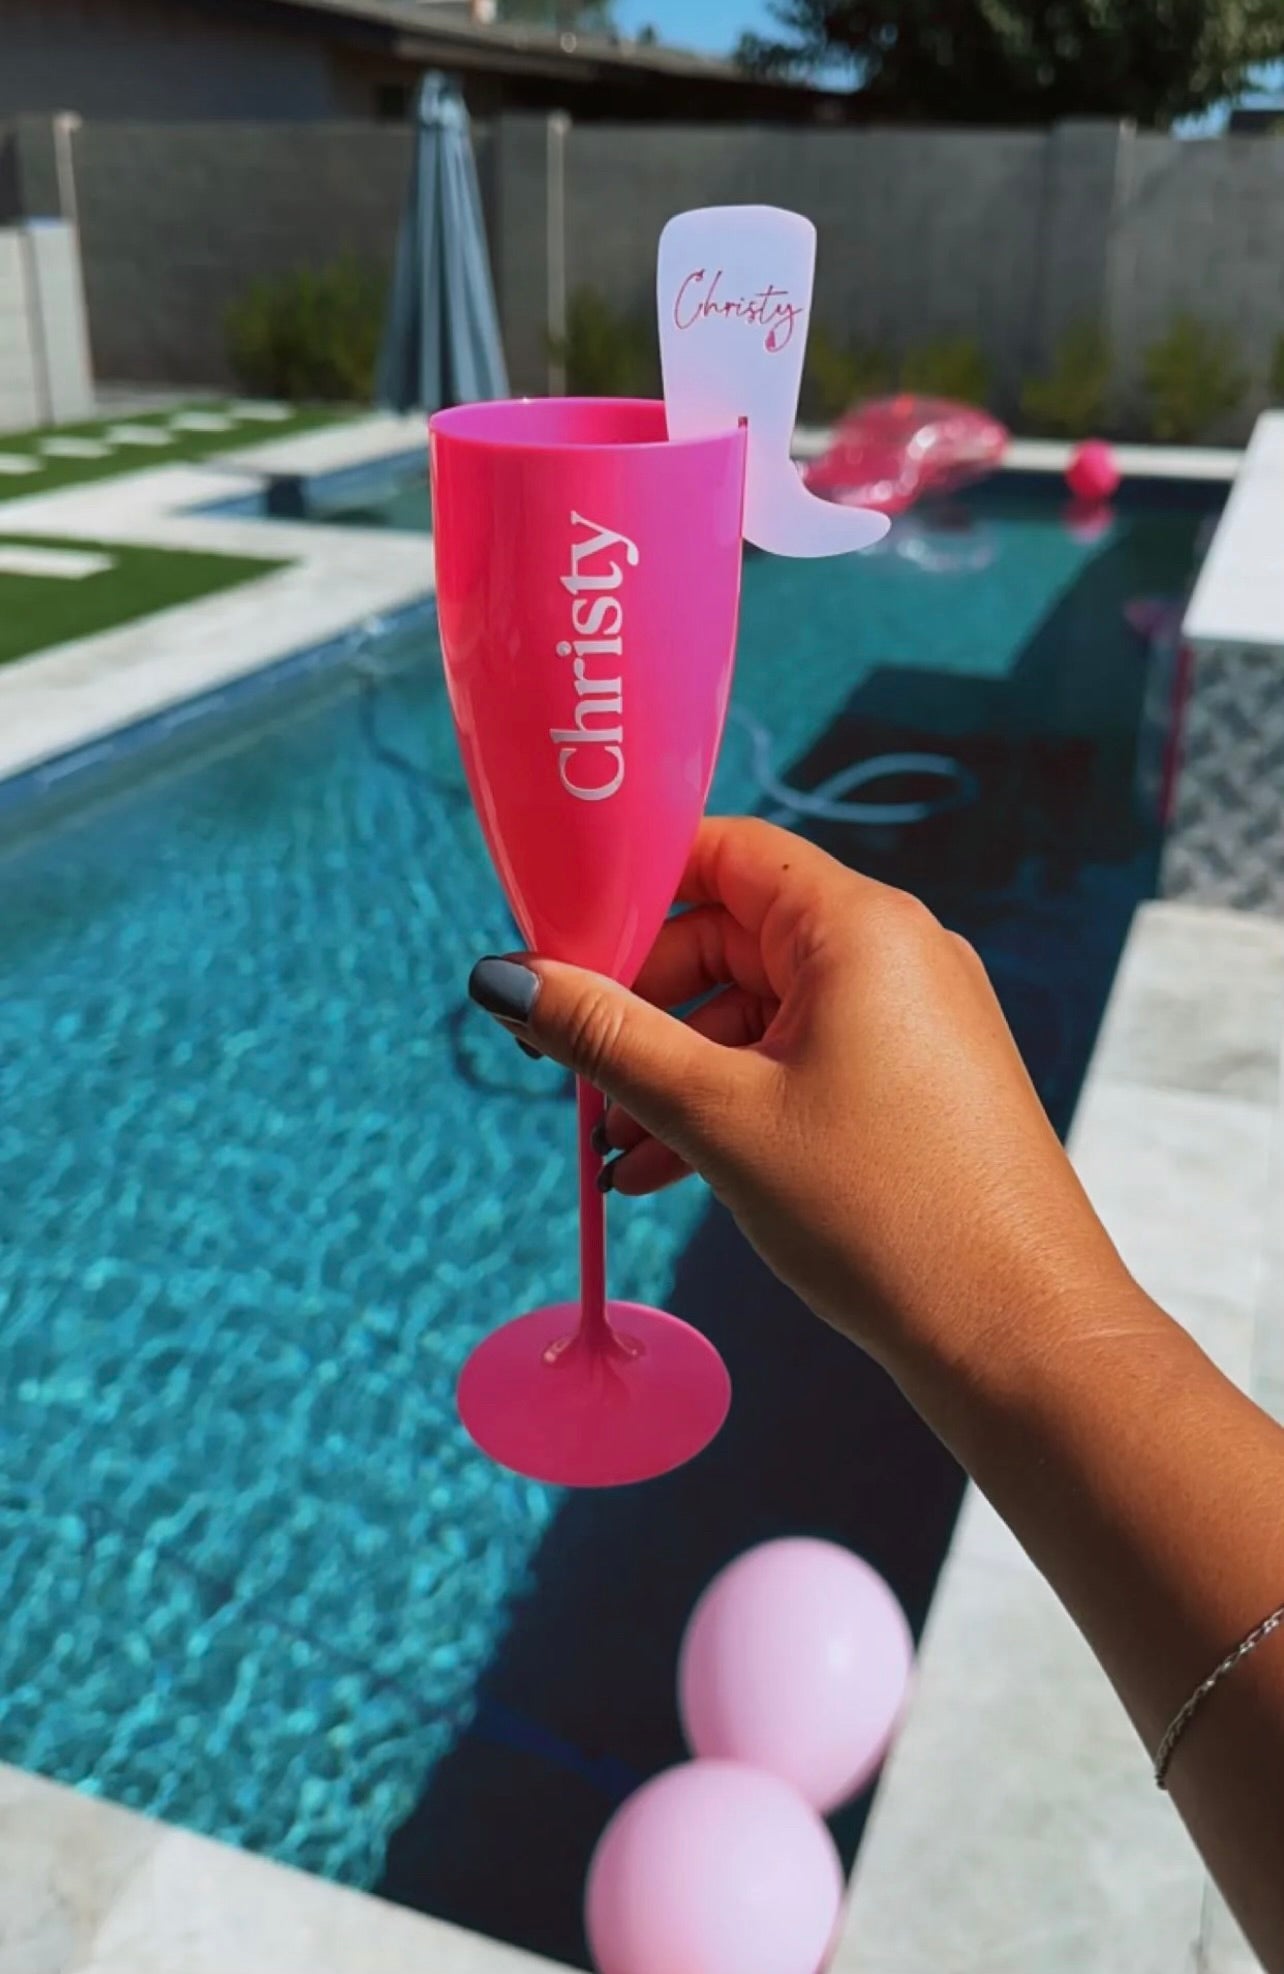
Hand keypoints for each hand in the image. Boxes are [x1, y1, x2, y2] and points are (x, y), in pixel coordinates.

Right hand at [469, 816, 1132, 1373]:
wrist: (1021, 1338)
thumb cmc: (881, 1212)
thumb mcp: (719, 1117)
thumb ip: (608, 1039)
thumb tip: (505, 978)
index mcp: (857, 926)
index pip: (721, 854)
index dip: (628, 894)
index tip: (558, 955)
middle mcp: (895, 952)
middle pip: (731, 937)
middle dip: (643, 1009)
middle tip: (572, 1076)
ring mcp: (913, 1020)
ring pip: (761, 1013)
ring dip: (678, 1071)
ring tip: (615, 1149)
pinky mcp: (918, 1083)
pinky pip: (802, 1062)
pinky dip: (734, 1101)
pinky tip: (670, 1171)